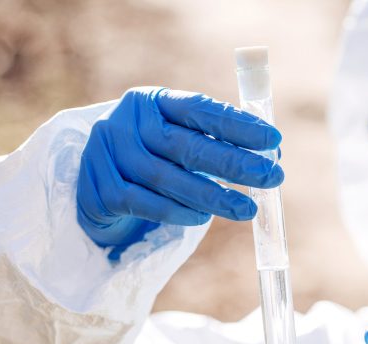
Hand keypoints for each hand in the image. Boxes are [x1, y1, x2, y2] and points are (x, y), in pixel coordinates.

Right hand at [77, 87, 282, 254]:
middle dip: (234, 163)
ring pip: (167, 178)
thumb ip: (214, 142)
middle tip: (272, 177)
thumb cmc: (150, 159)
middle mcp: (127, 122)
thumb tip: (271, 155)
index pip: (199, 109)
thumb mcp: (176, 139)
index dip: (237, 124)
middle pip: (186, 145)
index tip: (273, 139)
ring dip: (211, 197)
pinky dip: (177, 213)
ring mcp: (109, 155)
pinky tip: (201, 219)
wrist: (94, 186)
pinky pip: (146, 204)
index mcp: (152, 101)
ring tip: (245, 209)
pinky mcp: (100, 190)